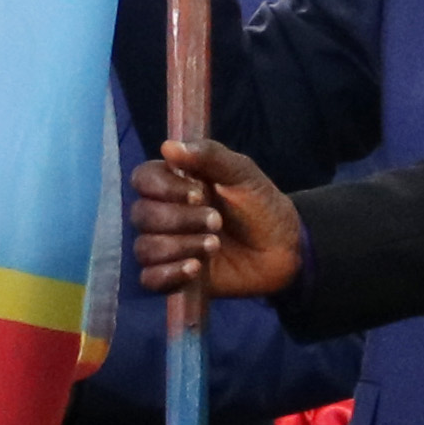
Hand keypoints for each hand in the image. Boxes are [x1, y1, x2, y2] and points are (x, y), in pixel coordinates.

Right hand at [128, 137, 303, 300]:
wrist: (282, 248)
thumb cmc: (259, 205)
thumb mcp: (242, 173)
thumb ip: (209, 156)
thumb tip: (168, 146)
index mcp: (173, 184)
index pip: (142, 179)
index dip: (162, 188)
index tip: (198, 193)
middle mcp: (162, 214)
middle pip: (142, 215)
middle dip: (180, 220)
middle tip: (217, 222)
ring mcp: (164, 246)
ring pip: (145, 248)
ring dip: (180, 246)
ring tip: (214, 246)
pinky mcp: (171, 277)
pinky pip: (150, 278)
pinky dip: (169, 274)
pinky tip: (196, 268)